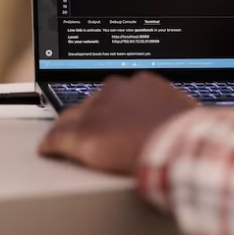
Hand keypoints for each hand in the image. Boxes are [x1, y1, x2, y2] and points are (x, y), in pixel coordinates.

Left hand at [39, 72, 198, 174]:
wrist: (177, 144)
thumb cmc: (186, 133)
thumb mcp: (183, 112)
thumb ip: (171, 112)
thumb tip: (178, 120)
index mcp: (141, 83)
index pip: (116, 93)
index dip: (112, 108)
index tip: (112, 117)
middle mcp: (114, 91)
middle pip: (91, 103)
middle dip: (90, 117)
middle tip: (92, 132)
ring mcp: (96, 112)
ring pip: (71, 118)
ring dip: (68, 129)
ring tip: (63, 140)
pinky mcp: (82, 134)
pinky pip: (56, 139)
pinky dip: (51, 145)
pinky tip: (47, 151)